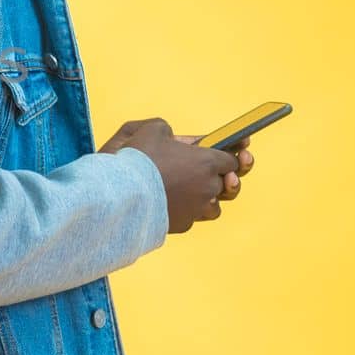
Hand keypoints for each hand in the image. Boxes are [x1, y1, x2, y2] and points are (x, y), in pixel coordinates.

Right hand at [98, 117, 241, 233]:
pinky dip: (185, 212)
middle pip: (227, 184)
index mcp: (206, 162)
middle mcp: (207, 187)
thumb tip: (171, 137)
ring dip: (207, 199)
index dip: (231, 155)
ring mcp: (196, 209)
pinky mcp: (182, 225)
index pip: (232, 160)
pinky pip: (192, 218)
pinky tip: (172, 204)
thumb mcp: (151, 129)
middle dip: (219, 177)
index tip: (235, 153)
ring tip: (193, 193)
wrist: (119, 194)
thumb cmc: (136, 160)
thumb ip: (167, 129)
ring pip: (214, 206)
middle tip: (207, 172)